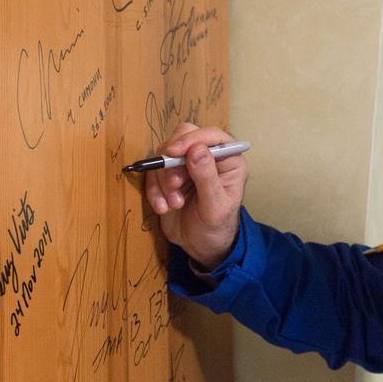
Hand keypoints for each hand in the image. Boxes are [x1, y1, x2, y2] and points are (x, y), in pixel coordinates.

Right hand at [143, 122, 247, 268]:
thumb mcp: (215, 206)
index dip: (192, 139)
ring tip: (174, 205)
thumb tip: (197, 149)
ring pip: (164, 155)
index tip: (174, 152)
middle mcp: (208, 157)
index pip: (211, 135)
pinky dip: (154, 190)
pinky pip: (153, 173)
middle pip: (182, 138)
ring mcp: (186, 165)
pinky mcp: (168, 175)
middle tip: (174, 186)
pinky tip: (163, 208)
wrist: (201, 246)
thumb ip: (207, 178)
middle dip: (173, 163)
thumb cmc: (217, 227)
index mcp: (229, 160)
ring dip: (164, 182)